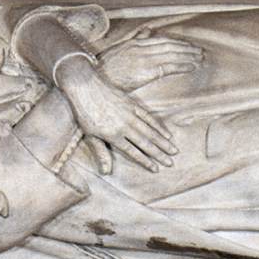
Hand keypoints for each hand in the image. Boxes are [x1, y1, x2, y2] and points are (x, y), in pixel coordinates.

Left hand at [57, 58, 176, 173]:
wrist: (85, 86)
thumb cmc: (84, 112)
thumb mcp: (90, 135)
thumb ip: (101, 153)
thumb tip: (106, 172)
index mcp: (113, 135)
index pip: (133, 152)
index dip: (145, 161)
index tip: (156, 169)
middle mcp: (124, 126)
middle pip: (145, 143)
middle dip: (159, 154)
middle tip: (171, 163)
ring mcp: (130, 114)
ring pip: (150, 131)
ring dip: (162, 142)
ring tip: (173, 150)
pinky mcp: (132, 104)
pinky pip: (148, 117)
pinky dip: (158, 126)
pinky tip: (166, 133)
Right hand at [97, 30, 203, 90]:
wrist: (93, 80)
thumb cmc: (104, 69)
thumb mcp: (119, 49)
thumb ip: (136, 39)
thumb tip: (148, 30)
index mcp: (135, 43)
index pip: (162, 40)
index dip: (178, 43)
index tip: (189, 46)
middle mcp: (141, 48)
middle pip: (170, 45)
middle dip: (187, 48)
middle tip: (200, 52)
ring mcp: (144, 59)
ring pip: (172, 55)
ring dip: (188, 56)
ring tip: (200, 59)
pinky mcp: (146, 71)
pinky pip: (169, 67)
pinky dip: (183, 65)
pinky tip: (192, 67)